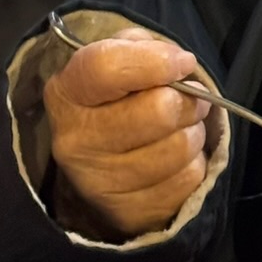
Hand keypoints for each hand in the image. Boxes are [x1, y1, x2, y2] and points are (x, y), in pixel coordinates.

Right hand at [43, 28, 213, 239]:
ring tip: (180, 129)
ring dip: (194, 132)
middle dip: (189, 100)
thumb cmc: (118, 97)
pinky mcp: (127, 213)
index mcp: (67, 93)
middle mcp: (74, 141)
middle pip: (159, 110)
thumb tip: (178, 64)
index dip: (156, 61)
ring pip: (180, 146)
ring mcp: (98, 183)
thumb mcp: (121, 57)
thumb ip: (143, 47)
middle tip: (190, 99)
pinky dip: (193, 164)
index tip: (184, 62)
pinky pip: (187, 179)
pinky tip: (176, 160)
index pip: (106, 68)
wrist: (103, 161)